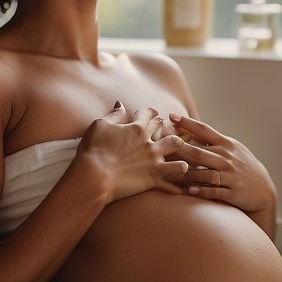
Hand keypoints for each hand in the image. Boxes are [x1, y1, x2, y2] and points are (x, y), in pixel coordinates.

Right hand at [76, 103, 214, 202]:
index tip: (153, 114)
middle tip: (171, 129)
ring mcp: (154, 159)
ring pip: (177, 148)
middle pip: (165, 129)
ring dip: (182, 148)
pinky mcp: (155, 176)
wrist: (94, 175)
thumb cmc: (93, 150)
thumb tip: (120, 105)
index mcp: (135, 128)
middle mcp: (148, 141)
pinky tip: (187, 175)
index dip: (151, 113)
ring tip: (186, 151)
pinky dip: (182, 174)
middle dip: (168, 127)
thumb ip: (113, 115)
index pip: (149, 114)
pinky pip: (175, 174)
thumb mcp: (99, 125)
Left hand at [164, 113, 276, 215]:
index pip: (205, 130)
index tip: (171, 116)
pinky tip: (189, 191)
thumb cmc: (243, 166)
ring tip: (168, 173)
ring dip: (186, 174)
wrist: (263, 189)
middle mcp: (227, 158)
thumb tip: (190, 128)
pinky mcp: (233, 192)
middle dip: (179, 148)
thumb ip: (213, 141)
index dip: (188, 123)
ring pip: (204, 173)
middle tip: (161, 144)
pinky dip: (202, 191)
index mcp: (226, 145)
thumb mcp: (232, 149)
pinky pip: (215, 191)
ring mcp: (231, 175)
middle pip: (199, 152)